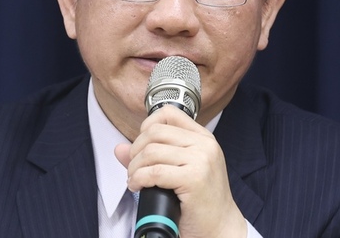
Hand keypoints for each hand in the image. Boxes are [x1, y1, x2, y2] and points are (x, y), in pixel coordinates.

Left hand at [114, 105, 247, 237]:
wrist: (220, 227)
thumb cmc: (201, 201)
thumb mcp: (180, 170)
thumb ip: (152, 155)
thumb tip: (120, 148)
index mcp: (203, 137)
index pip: (169, 113)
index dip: (147, 126)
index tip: (141, 145)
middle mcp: (204, 144)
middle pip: (155, 132)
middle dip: (136, 150)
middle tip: (134, 168)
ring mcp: (201, 160)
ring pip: (151, 152)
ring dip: (135, 168)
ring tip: (135, 180)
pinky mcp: (194, 178)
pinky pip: (154, 172)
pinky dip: (138, 179)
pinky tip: (138, 186)